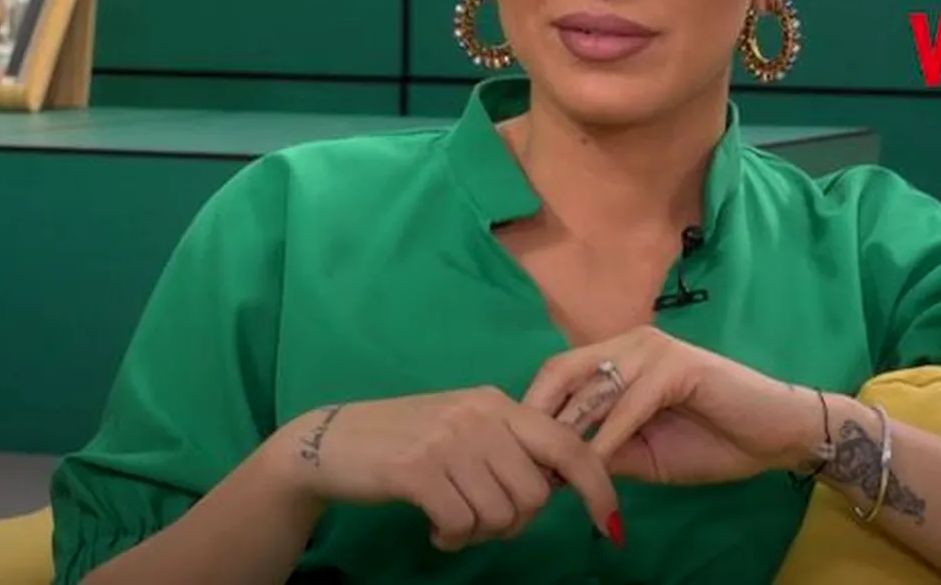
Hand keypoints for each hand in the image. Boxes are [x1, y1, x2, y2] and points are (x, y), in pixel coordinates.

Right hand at [277, 387, 619, 550]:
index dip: (597, 486)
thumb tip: (558, 487)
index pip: (568, 445)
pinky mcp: (418, 470)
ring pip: (501, 514)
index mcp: (498, 403)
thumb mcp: (463, 427)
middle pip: (535, 494)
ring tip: (452, 520)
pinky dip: (452, 537)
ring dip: (480, 532)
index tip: (609, 522)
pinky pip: (462, 524)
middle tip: (481, 520)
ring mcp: (449, 440)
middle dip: (515, 522)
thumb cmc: (403, 439)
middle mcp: (480, 415)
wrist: (330, 442)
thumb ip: (508, 446)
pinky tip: (434, 526)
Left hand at [523, 327, 820, 484]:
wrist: (776, 436)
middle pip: (561, 371)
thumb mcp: (642, 453)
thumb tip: (554, 467)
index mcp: (617, 357)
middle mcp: (629, 343)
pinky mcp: (677, 365)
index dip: (534, 411)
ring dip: (569, 430)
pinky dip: (609, 435)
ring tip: (552, 467)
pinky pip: (629, 403)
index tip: (518, 455)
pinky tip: (595, 463)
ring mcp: (653, 349)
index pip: (557, 374)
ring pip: (592, 386)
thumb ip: (602, 451)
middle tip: (526, 460)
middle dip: (538, 417)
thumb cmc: (712, 441)